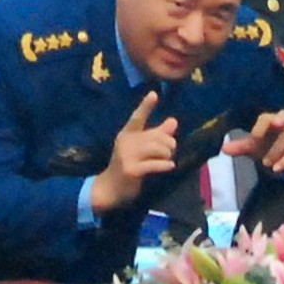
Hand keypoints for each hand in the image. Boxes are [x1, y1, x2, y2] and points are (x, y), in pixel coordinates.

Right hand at [90, 91, 177, 213]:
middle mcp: (125, 142)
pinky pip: (154, 164)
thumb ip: (156, 134)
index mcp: (127, 134)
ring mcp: (127, 156)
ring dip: (167, 154)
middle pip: (155, 136)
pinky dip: (165, 164)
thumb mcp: (140, 148)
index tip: (154, 94)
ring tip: (168, 159)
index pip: (137, 117)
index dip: (145, 106)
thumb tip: (174, 121)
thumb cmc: (128, 165)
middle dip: (168, 143)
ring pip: (156, 149)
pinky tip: (170, 166)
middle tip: (171, 150)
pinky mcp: (131, 170)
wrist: (110, 188)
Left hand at [222, 110, 283, 173]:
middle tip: (276, 124)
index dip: (261, 125)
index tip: (256, 136)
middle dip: (280, 118)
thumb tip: (224, 149)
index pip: (266, 118)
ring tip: (265, 163)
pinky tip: (277, 169)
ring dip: (276, 151)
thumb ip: (240, 147)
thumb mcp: (254, 147)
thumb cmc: (268, 145)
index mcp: (270, 121)